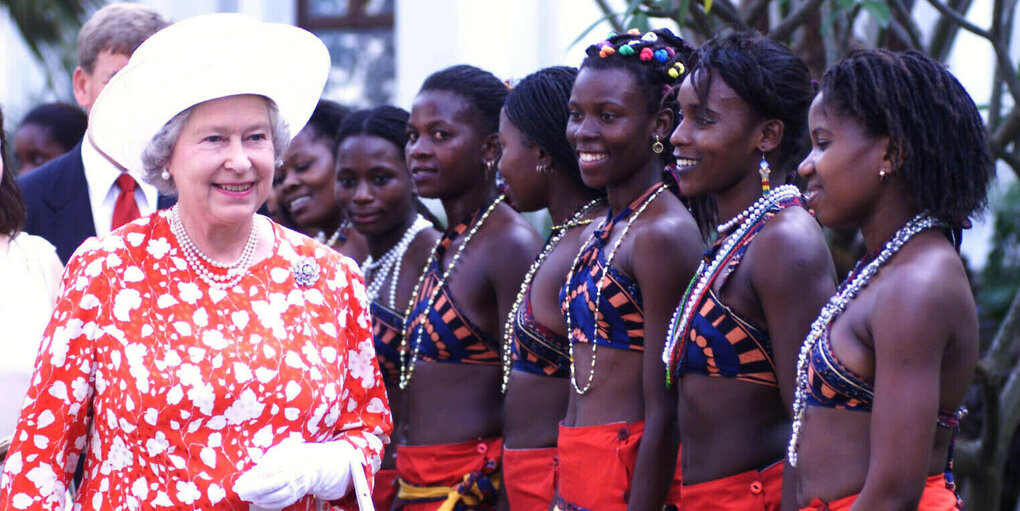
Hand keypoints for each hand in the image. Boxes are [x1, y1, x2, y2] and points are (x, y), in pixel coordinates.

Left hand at [235, 439, 356, 508]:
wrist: (313, 466)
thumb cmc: (295, 457)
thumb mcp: (280, 451)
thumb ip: (267, 460)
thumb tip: (252, 473)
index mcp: (287, 462)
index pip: (265, 472)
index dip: (250, 478)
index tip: (241, 480)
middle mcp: (291, 477)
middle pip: (267, 487)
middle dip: (250, 490)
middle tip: (239, 489)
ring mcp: (293, 489)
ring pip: (271, 498)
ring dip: (256, 498)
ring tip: (246, 494)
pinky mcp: (293, 497)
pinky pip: (278, 504)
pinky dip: (266, 503)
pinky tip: (258, 500)